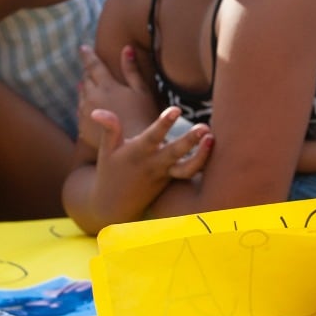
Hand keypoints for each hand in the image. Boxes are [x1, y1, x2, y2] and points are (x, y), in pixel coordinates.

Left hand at [76, 44, 159, 148]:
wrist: (133, 147)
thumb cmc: (143, 117)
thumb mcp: (142, 91)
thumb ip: (132, 70)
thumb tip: (126, 49)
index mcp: (106, 86)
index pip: (93, 65)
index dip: (88, 55)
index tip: (82, 48)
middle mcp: (91, 97)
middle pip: (85, 79)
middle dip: (88, 73)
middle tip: (89, 68)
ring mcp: (85, 113)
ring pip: (81, 95)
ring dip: (85, 89)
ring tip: (87, 86)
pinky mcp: (82, 128)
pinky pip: (80, 112)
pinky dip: (84, 106)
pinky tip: (90, 108)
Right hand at [86, 107, 212, 225]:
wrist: (115, 205)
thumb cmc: (110, 172)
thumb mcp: (107, 151)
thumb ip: (109, 129)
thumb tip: (97, 111)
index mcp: (138, 153)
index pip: (152, 137)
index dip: (164, 124)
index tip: (176, 110)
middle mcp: (154, 164)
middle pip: (175, 153)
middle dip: (190, 141)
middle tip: (205, 128)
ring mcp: (166, 174)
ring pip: (187, 168)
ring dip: (202, 155)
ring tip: (213, 138)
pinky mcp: (173, 180)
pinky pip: (190, 173)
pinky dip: (203, 163)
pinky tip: (218, 148)